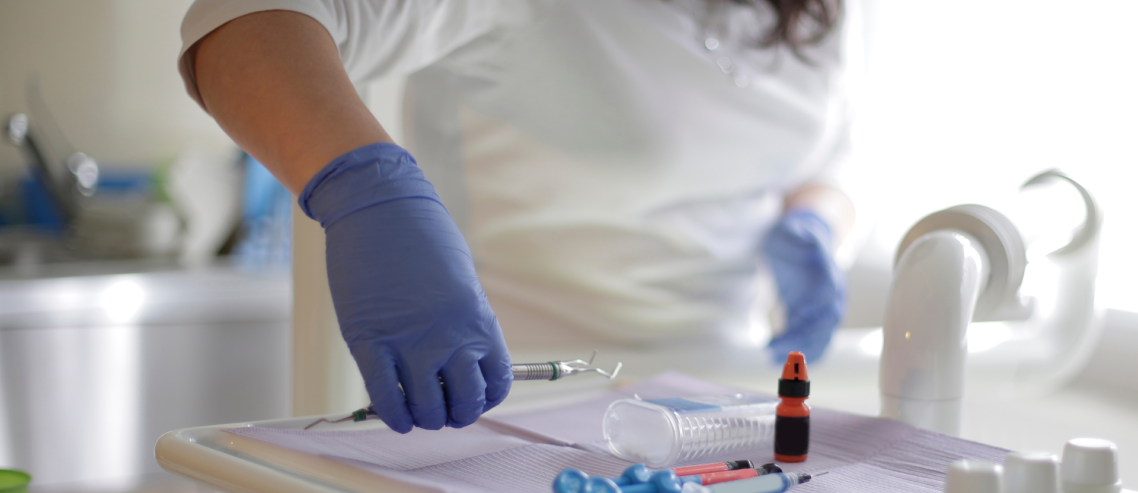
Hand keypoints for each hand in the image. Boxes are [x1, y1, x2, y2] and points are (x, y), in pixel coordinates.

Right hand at [300, 143, 511, 432]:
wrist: (379, 206)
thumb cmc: (422, 237)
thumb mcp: (461, 282)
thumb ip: (464, 324)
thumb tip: (460, 363)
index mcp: (479, 321)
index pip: (496, 383)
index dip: (485, 399)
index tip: (473, 398)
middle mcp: (449, 338)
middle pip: (462, 403)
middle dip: (455, 414)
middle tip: (444, 410)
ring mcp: (407, 342)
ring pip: (425, 407)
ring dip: (425, 417)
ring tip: (421, 414)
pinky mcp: (368, 341)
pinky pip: (384, 396)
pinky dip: (393, 415)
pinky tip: (398, 419)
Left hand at [762, 209, 845, 362]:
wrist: (808, 240)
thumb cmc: (797, 234)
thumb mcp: (793, 228)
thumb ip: (799, 231)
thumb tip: (803, 231)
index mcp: (827, 271)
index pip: (827, 290)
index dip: (816, 303)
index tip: (799, 314)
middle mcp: (831, 293)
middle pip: (824, 319)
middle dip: (803, 335)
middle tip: (776, 346)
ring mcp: (824, 308)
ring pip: (821, 334)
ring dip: (801, 349)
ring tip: (774, 358)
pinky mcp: (812, 317)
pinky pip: (816, 340)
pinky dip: (804, 354)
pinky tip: (785, 363)